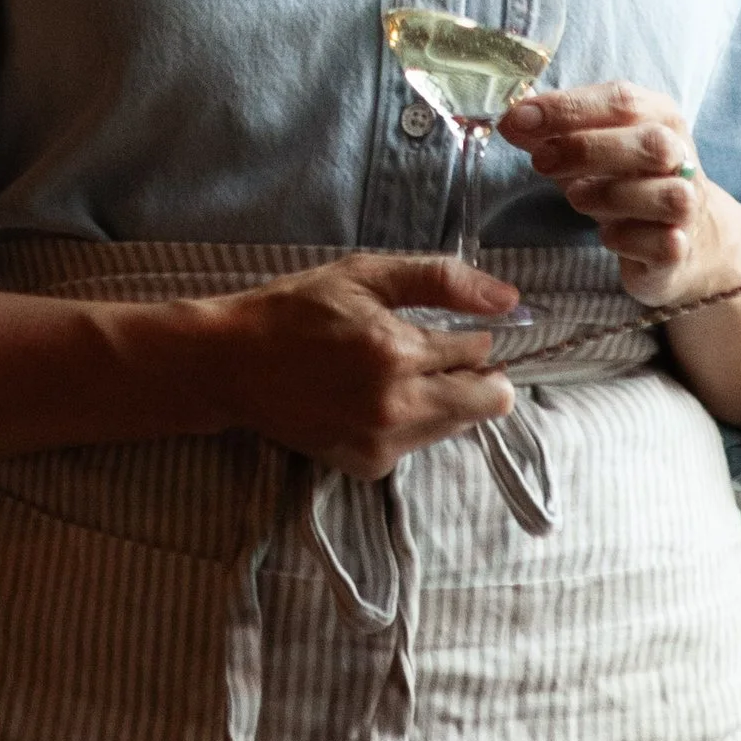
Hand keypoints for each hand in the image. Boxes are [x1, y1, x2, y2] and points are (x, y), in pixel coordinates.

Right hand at [192, 253, 517, 478]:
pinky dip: (413, 419)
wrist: (231, 365)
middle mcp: (397, 407)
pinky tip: (373, 396)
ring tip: (399, 371)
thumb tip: (509, 299)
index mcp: (396, 352)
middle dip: (481, 375)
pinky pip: (420, 442)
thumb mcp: (363, 275)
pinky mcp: (369, 465)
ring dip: (446, 396)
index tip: (462, 324)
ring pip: (456, 424)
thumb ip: (440, 281)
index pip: (479, 350)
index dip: (477, 334)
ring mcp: (383, 443)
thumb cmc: (295, 309)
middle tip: (446, 352)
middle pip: (488, 402)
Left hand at [500, 83, 738, 307]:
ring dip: (611, 194)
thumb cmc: (626, 179)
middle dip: (588, 149)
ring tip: (575, 197)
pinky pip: (663, 243)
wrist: (683, 236)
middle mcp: (681, 156)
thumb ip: (551, 130)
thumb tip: (510, 120)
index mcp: (659, 115)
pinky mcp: (680, 250)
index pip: (622, 100)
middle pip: (651, 143)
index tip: (519, 118)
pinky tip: (607, 235)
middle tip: (540, 160)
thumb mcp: (589, 146)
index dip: (567, 107)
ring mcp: (688, 205)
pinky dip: (629, 239)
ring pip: (666, 195)